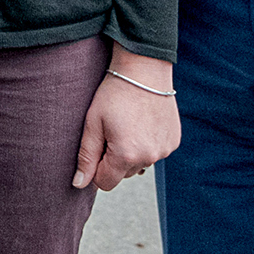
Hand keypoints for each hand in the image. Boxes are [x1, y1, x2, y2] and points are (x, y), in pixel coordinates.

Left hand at [74, 52, 178, 190]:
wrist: (144, 70)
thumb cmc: (113, 94)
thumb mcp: (93, 123)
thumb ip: (86, 157)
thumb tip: (79, 184)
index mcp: (126, 155)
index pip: (105, 183)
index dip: (96, 167)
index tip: (98, 144)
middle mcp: (149, 157)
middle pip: (123, 174)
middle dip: (114, 158)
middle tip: (113, 130)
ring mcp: (164, 150)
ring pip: (140, 164)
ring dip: (131, 152)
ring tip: (128, 124)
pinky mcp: (173, 142)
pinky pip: (155, 153)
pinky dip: (147, 144)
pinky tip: (142, 122)